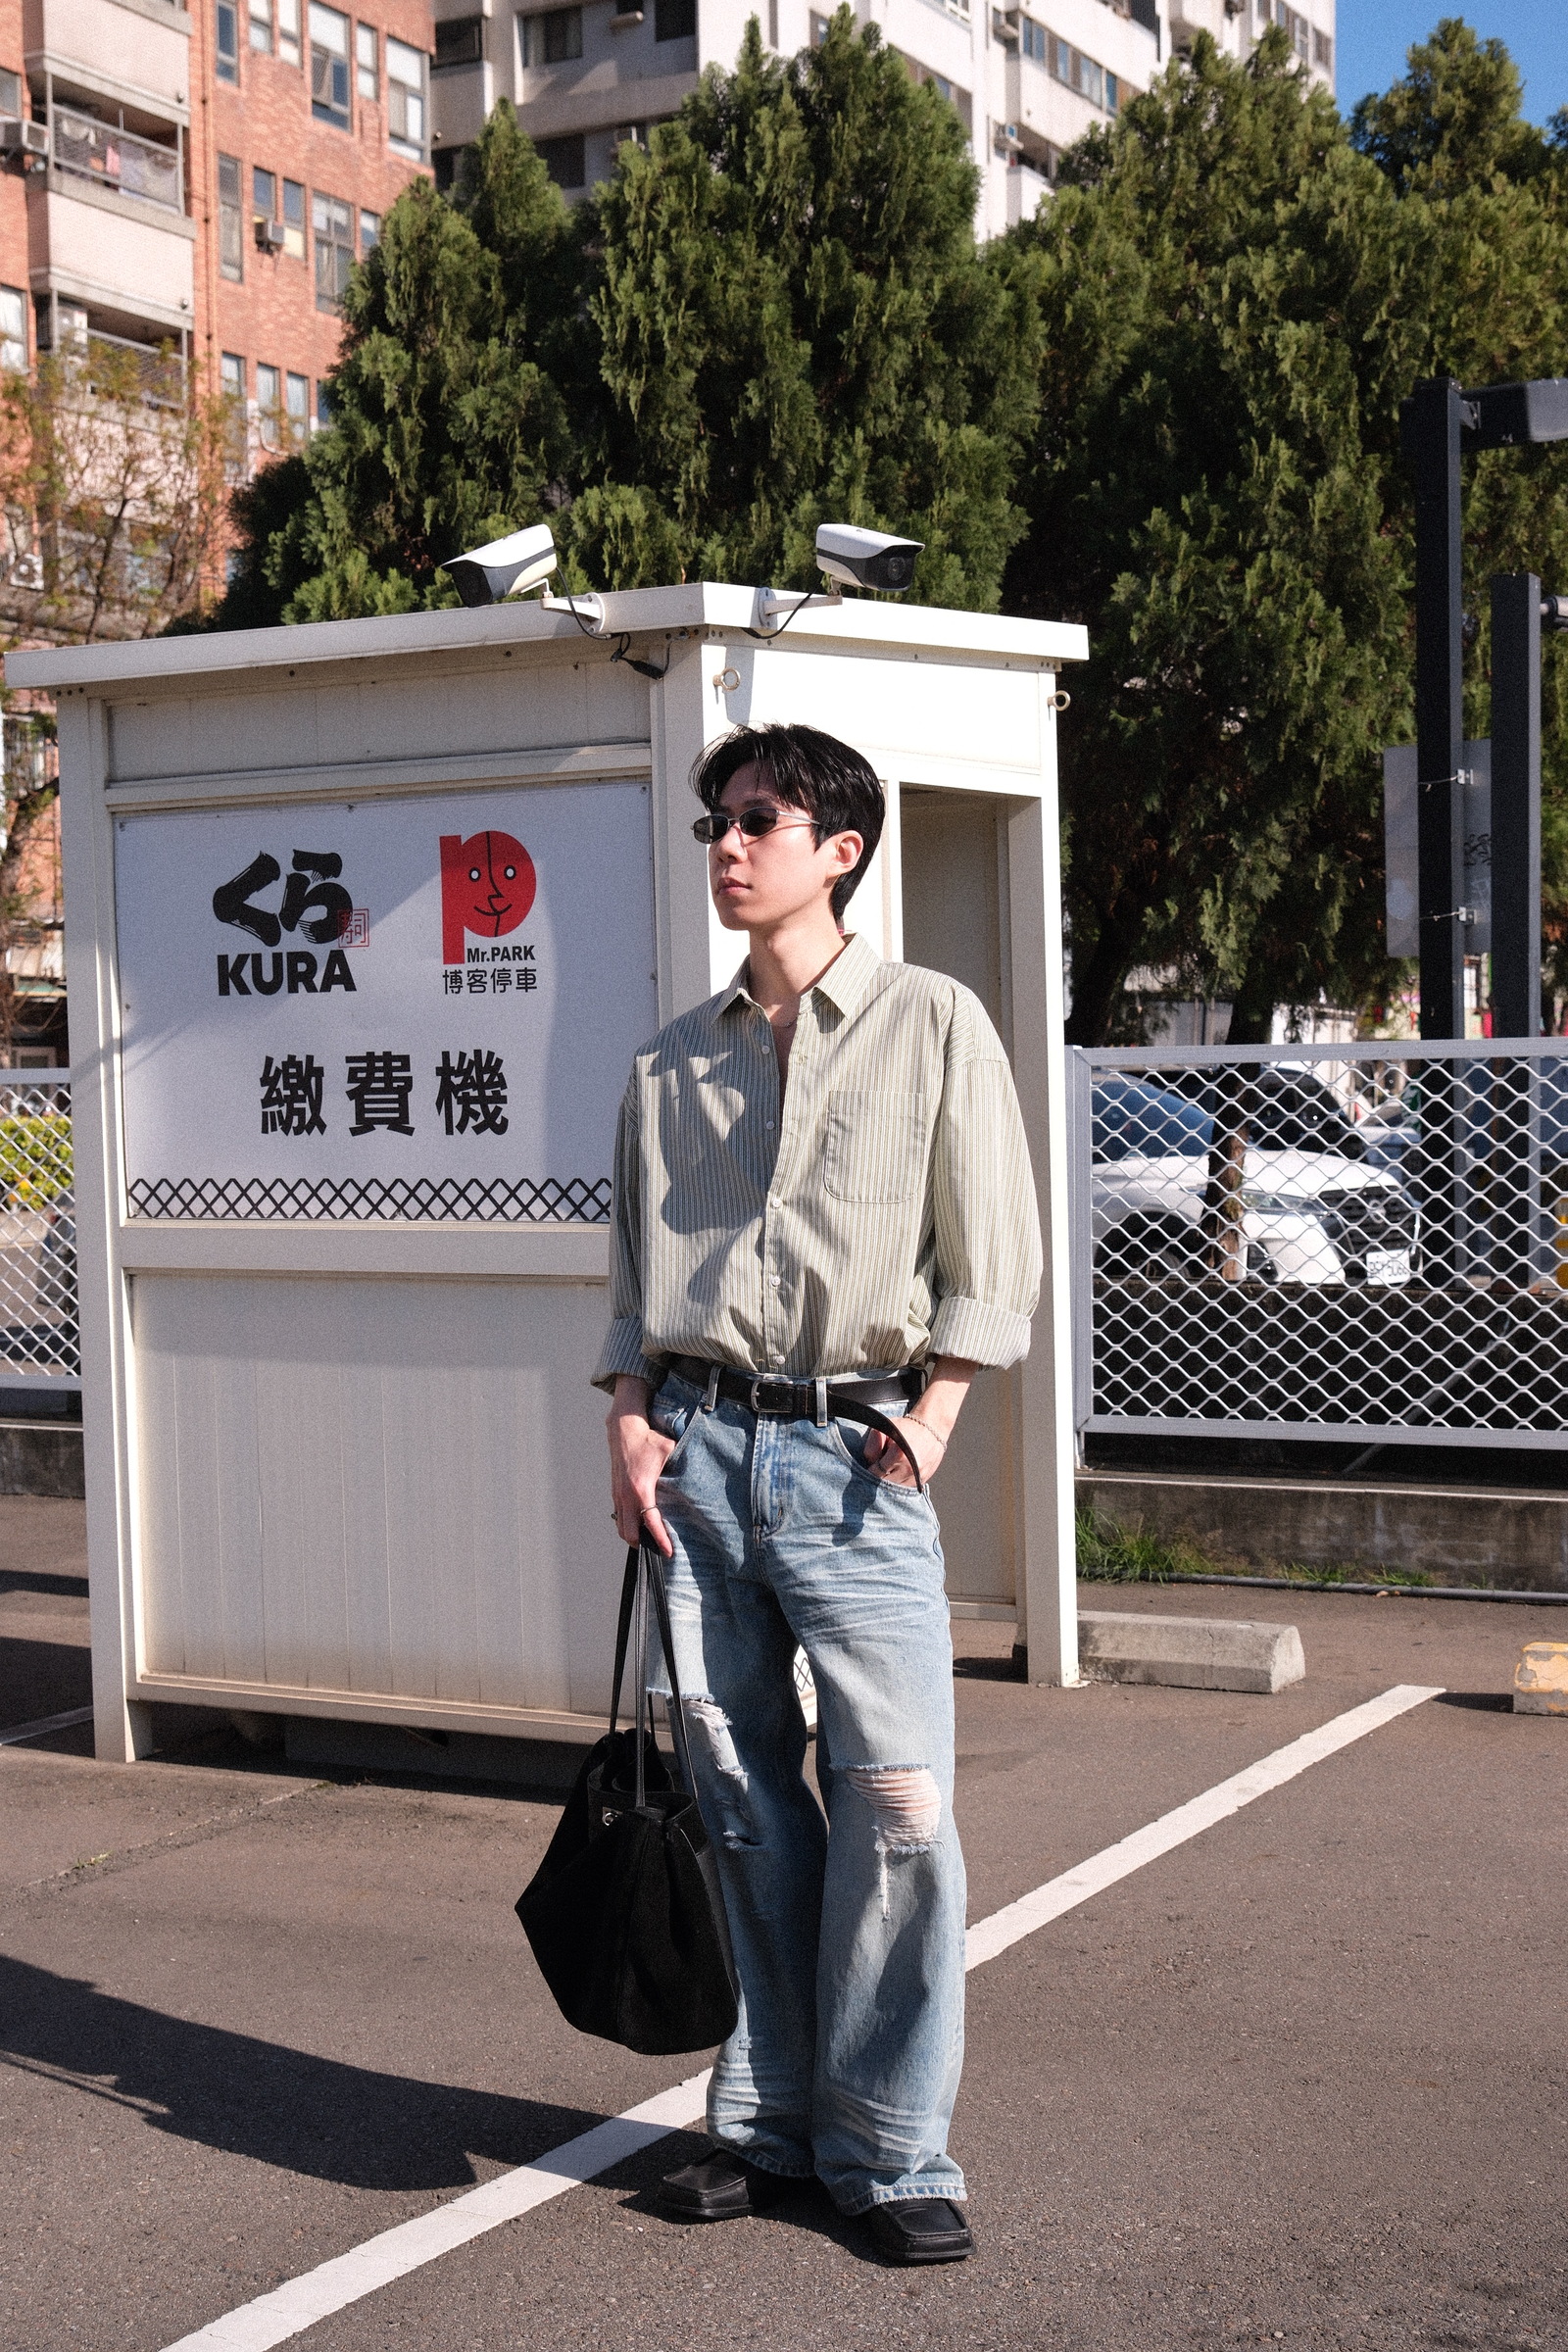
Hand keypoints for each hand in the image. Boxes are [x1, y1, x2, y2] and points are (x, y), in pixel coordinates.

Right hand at [607, 1376, 675, 1554]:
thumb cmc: (648, 1439)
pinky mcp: (615, 1491)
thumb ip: (683, 1463)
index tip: (668, 1552)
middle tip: (657, 1549)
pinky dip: (627, 1524)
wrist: (624, 1429)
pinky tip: (639, 1523)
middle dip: (642, 1544)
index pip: (650, 1522)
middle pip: (629, 1533)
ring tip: (649, 1540)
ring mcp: (618, 1494)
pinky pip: (619, 1516)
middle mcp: (626, 1495)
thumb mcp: (670, 1449)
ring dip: (633, 1535)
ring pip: (621, 1527)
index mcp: (641, 1489)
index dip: (660, 1540)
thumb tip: (700, 1472)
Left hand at [860, 1357, 977, 1487]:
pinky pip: (905, 1488)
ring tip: (890, 1468)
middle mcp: (909, 1468)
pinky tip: (899, 1472)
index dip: (871, 1469)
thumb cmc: (906, 1427)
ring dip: (889, 1481)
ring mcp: (917, 1476)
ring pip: (895, 1488)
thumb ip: (873, 1444)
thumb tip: (870, 1462)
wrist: (932, 1427)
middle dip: (879, 1476)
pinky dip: (900, 1483)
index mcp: (898, 1454)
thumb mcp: (886, 1428)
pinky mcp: (922, 1480)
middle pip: (884, 1483)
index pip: (875, 1472)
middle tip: (879, 1467)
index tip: (872, 1464)